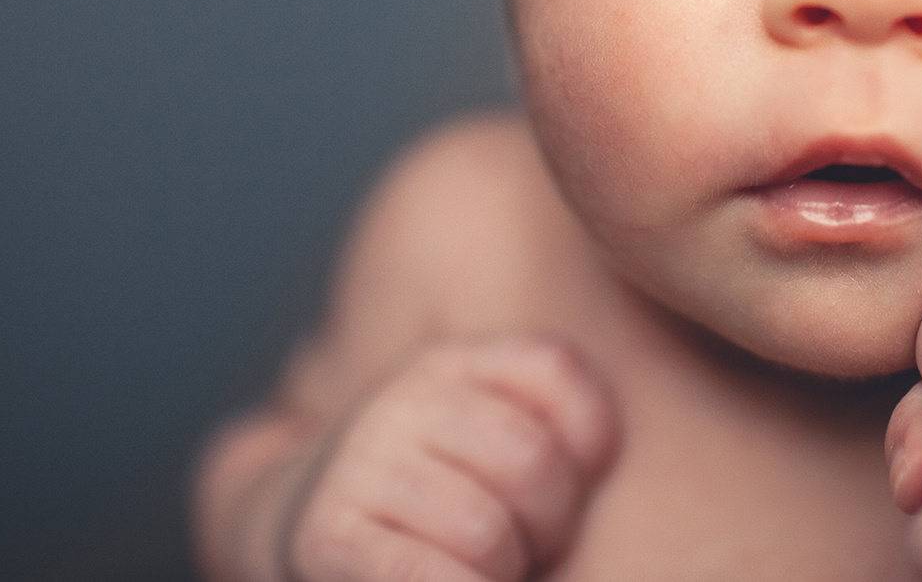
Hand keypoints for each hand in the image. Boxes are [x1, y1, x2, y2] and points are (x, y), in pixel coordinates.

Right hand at [277, 337, 616, 581]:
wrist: (315, 532)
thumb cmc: (442, 503)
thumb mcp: (496, 440)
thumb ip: (559, 429)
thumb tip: (607, 454)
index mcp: (456, 361)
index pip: (557, 370)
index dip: (589, 441)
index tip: (572, 480)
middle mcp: (403, 396)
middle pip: (531, 461)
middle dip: (549, 525)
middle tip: (522, 546)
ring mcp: (361, 461)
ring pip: (485, 529)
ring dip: (500, 570)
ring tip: (481, 569)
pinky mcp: (328, 534)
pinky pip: (425, 576)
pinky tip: (459, 580)